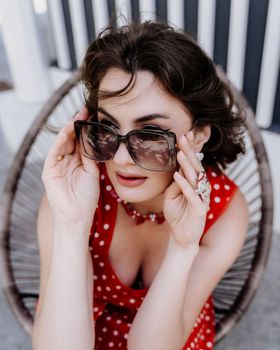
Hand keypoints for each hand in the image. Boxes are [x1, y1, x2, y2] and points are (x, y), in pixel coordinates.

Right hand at [42, 107, 99, 224]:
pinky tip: (68, 131)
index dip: (85, 129)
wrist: (78, 215)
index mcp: (77, 162)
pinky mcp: (49, 171)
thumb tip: (92, 139)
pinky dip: (60, 141)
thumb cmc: (87, 197)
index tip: (93, 116)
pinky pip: (54, 153)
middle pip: (71, 139)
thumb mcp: (92, 172)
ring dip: (69, 130)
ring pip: (62, 143)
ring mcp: (57, 165)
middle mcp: (67, 161)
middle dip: (77, 125)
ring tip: (77, 118)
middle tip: (85, 111)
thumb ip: (90, 156)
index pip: (80, 141)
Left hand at [163, 131, 210, 247]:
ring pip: (195, 178)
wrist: (181, 236)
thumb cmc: (176, 215)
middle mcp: (200, 188)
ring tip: (180, 153)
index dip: (188, 150)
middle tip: (184, 136)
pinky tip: (177, 176)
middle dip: (189, 151)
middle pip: (195, 166)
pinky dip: (184, 185)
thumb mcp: (171, 197)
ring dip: (187, 165)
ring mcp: (201, 198)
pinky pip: (192, 195)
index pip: (191, 164)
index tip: (183, 135)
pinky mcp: (199, 209)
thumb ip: (174, 184)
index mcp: (193, 184)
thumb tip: (175, 172)